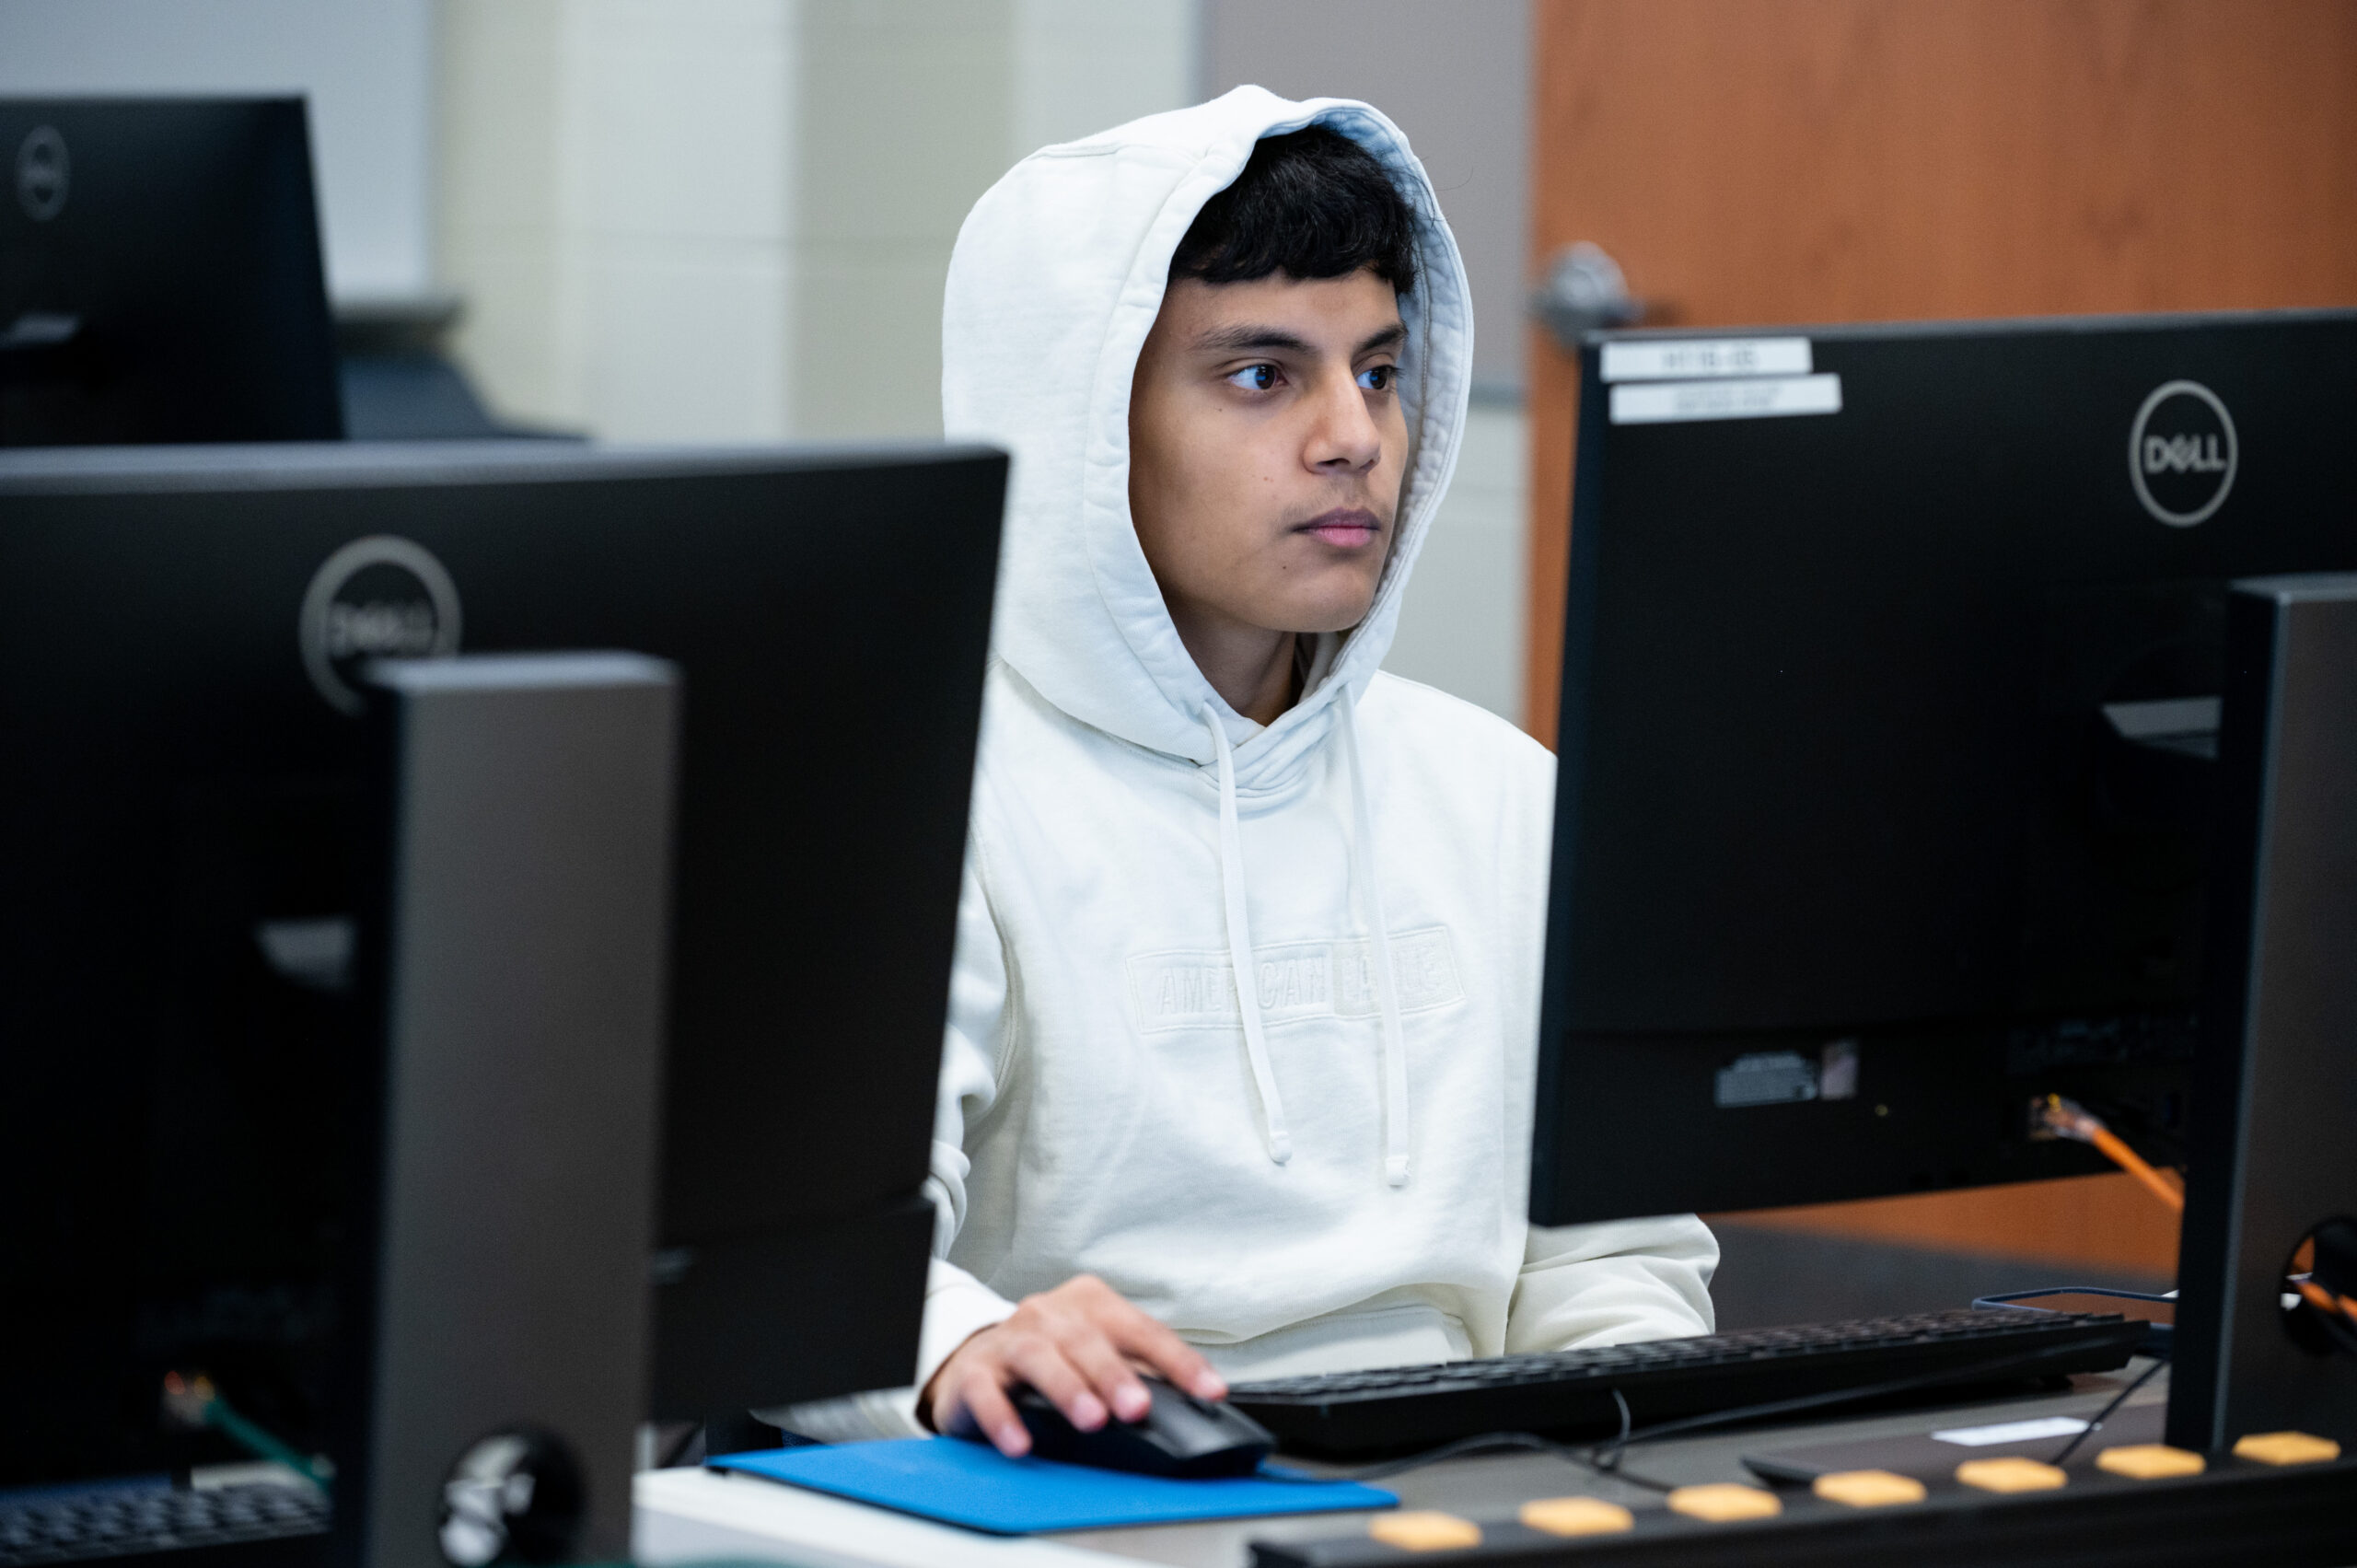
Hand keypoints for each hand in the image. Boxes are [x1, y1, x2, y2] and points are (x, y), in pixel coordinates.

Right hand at [922, 1274, 1226, 1456]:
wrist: (976, 1359)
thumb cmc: (1052, 1356)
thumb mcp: (1099, 1353)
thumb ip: (1140, 1372)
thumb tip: (1194, 1403)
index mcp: (1092, 1305)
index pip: (1143, 1330)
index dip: (1178, 1361)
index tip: (1209, 1391)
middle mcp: (1051, 1314)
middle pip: (1088, 1340)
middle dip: (1116, 1375)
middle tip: (1138, 1408)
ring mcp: (1011, 1339)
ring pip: (1040, 1357)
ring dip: (1068, 1389)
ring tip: (1091, 1419)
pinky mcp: (975, 1371)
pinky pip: (987, 1392)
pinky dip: (1003, 1417)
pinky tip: (1021, 1442)